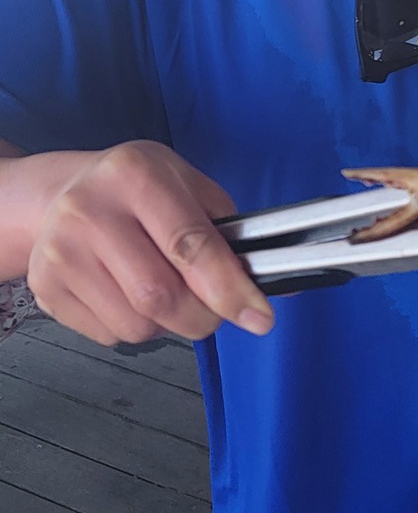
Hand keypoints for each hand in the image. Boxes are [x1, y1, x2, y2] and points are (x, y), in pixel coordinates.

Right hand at [24, 142, 273, 348]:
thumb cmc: (137, 190)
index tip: (258, 317)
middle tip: (215, 310)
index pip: (189, 244)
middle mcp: (89, 210)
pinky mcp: (44, 288)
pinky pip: (110, 336)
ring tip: (163, 289)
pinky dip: (135, 328)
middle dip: (203, 316)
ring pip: (136, 325)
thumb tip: (278, 281)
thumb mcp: (187, 186)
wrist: (60, 193)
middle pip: (160, 296)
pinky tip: (127, 294)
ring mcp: (59, 252)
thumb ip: (230, 233)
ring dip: (167, 324)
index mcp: (134, 176)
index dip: (228, 288)